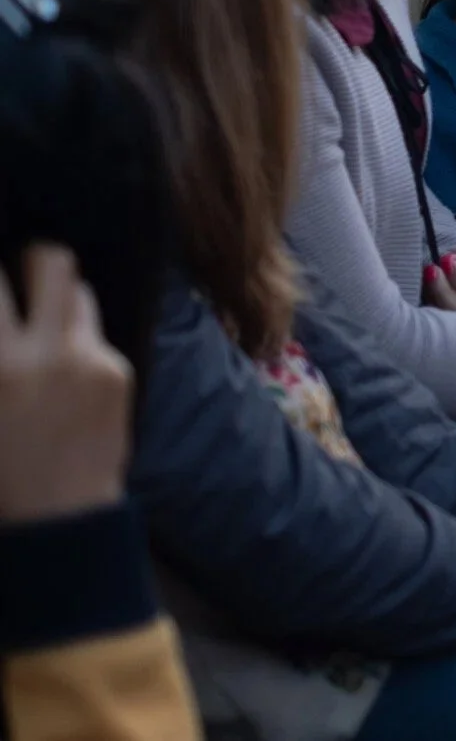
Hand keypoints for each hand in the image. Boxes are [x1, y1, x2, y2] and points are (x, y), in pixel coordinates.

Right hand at [0, 245, 130, 523]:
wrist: (52, 521)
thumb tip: (0, 319)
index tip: (0, 289)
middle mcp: (41, 353)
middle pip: (52, 259)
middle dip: (33, 262)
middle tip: (19, 284)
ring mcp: (86, 358)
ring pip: (79, 289)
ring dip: (58, 299)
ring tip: (41, 328)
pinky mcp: (117, 371)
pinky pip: (95, 335)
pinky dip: (79, 343)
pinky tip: (66, 377)